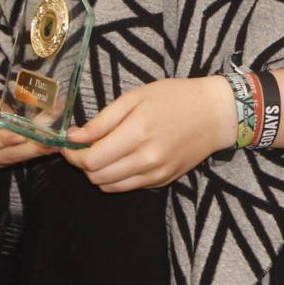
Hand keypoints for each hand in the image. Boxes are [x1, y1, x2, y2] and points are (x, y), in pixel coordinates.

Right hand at [0, 69, 53, 168]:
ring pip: (14, 157)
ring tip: (58, 139)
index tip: (21, 136)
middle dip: (28, 148)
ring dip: (37, 148)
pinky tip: (53, 138)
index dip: (2, 141)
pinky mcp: (0, 155)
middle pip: (2, 155)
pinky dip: (36, 145)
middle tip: (51, 140)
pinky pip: (19, 153)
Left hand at [61, 76, 236, 191]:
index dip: (73, 154)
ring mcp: (155, 174)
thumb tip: (73, 137)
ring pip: (109, 186)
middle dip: (82, 164)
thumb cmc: (174, 97)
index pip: (91, 159)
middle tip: (83, 146)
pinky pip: (128, 187)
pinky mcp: (162, 181)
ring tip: (101, 152)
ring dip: (97, 173)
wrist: (215, 114)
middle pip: (97, 176)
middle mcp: (146, 159)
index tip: (69, 143)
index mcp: (137, 133)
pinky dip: (115, 178)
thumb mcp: (135, 97)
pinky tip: (120, 159)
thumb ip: (102, 120)